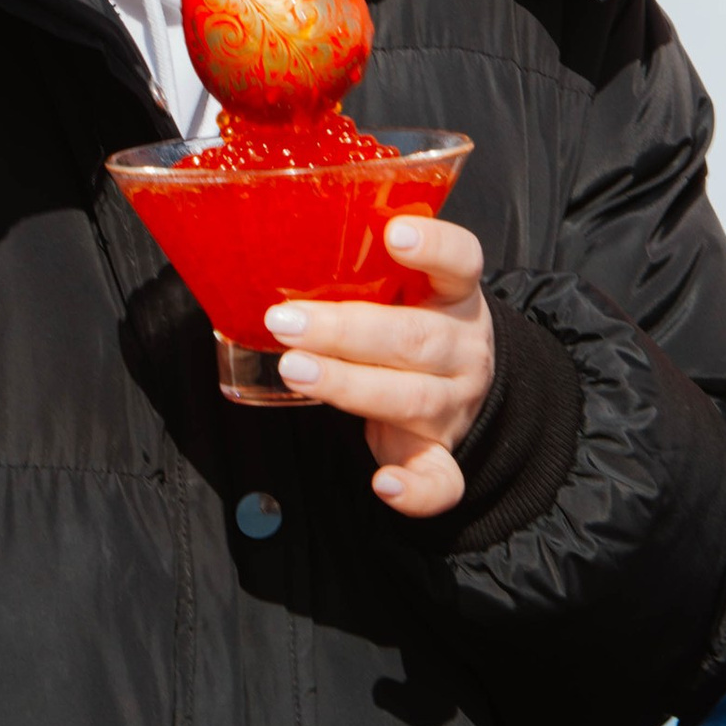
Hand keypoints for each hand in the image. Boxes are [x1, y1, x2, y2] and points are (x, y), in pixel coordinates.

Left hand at [263, 213, 495, 519]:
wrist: (462, 387)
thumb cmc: (408, 323)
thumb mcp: (400, 287)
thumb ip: (358, 269)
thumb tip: (262, 246)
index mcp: (455, 295)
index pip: (461, 261)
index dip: (433, 245)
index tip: (393, 233)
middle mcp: (462, 347)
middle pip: (416, 337)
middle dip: (347, 330)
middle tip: (286, 322)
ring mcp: (454, 403)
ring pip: (413, 398)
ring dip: (350, 386)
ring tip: (295, 371)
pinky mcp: (442, 453)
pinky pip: (441, 480)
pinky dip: (416, 492)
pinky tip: (384, 486)